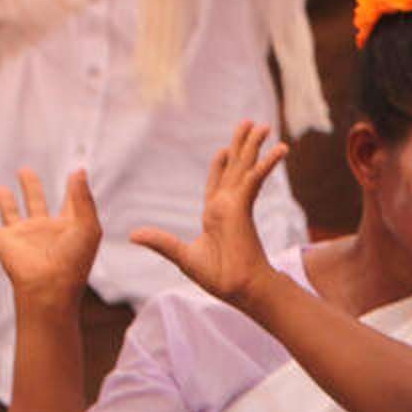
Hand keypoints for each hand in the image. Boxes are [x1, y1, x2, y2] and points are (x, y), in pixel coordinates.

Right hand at [0, 167, 102, 307]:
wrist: (49, 286)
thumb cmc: (73, 260)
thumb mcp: (87, 226)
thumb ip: (83, 198)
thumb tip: (79, 170)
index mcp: (67, 226)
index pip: (70, 203)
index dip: (74, 189)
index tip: (76, 171)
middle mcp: (43, 229)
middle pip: (36, 202)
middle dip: (30, 187)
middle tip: (24, 171)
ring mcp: (22, 236)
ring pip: (10, 213)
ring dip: (5, 202)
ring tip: (0, 190)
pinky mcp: (3, 242)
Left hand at [132, 122, 290, 307]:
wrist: (238, 288)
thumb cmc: (217, 277)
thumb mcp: (181, 256)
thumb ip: (160, 241)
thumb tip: (133, 235)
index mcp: (215, 213)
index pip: (219, 181)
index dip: (222, 163)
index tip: (225, 148)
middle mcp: (228, 205)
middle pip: (235, 167)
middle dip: (242, 144)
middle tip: (250, 123)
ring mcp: (237, 204)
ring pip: (245, 167)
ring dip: (254, 146)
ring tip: (265, 127)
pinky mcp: (244, 207)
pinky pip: (254, 179)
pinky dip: (265, 164)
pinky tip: (279, 150)